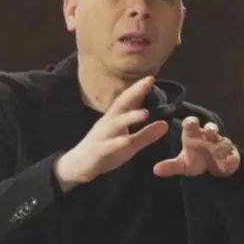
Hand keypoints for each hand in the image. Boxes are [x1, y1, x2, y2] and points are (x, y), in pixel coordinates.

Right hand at [54, 75, 168, 190]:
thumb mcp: (129, 144)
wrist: (78, 165)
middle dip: (134, 93)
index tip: (151, 77)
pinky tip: (126, 141)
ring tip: (145, 113)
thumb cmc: (105, 151)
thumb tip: (165, 124)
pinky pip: (107, 146)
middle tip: (147, 82)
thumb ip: (146, 135)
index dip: (138, 89)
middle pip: (120, 105)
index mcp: (115, 119)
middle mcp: (107, 124)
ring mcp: (101, 137)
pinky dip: (116, 143)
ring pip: (115, 124)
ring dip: (129, 118)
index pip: (127, 101)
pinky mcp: (97, 151)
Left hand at [153, 116, 240, 177]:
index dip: (191, 122)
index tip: (190, 124)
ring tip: (217, 151)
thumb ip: (170, 166)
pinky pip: (232, 153)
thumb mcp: (182, 165)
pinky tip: (225, 162)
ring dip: (221, 144)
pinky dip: (230, 157)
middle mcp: (208, 136)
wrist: (213, 169)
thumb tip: (155, 170)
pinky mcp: (231, 154)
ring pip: (223, 140)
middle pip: (211, 127)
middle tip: (208, 132)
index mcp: (194, 134)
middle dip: (211, 128)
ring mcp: (221, 144)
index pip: (191, 123)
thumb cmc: (196, 160)